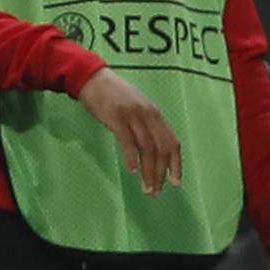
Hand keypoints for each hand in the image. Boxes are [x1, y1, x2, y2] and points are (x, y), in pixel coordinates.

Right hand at [75, 68, 181, 194]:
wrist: (93, 78)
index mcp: (155, 114)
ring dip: (148, 171)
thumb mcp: (137, 108)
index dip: (176, 164)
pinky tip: (132, 170)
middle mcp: (148, 115)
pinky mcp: (116, 118)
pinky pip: (127, 140)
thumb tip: (155, 149)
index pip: (172, 142)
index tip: (175, 182)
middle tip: (157, 191)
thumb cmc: (114, 95)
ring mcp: (133, 116)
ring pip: (147, 148)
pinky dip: (132, 157)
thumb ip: (146, 125)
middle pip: (161, 148)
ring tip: (146, 188)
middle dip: (161, 173)